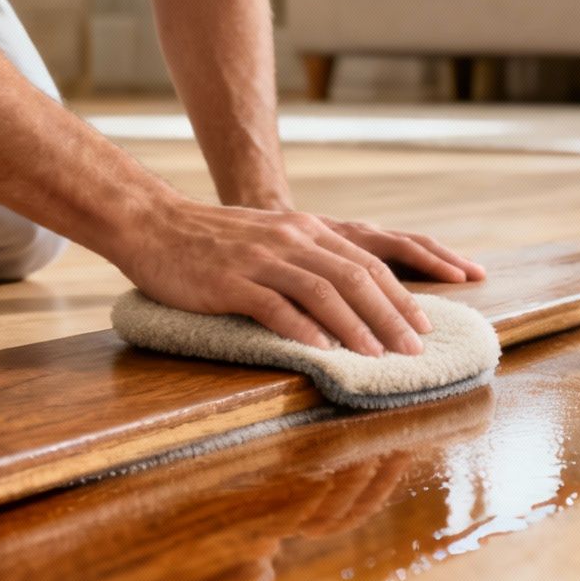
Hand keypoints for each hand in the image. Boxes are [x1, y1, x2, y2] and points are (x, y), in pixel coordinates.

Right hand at [110, 200, 477, 355]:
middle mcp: (291, 239)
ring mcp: (261, 259)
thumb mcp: (269, 239)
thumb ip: (306, 260)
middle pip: (356, 277)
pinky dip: (303, 330)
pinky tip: (322, 351)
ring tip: (379, 357)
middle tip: (416, 350)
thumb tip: (348, 299)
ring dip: (357, 327)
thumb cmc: (211, 241)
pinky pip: (275, 306)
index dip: (402, 294)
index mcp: (305, 230)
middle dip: (392, 315)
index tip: (426, 326)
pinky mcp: (231, 280)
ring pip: (324, 291)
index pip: (369, 262)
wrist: (153, 224)